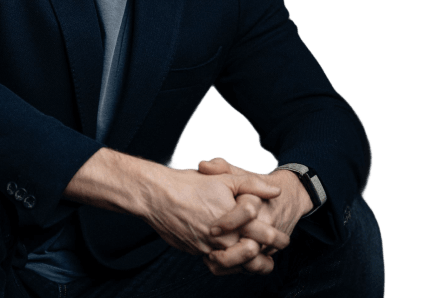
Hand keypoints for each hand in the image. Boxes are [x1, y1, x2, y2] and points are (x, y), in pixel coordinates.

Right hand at [139, 164, 282, 258]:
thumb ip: (253, 185)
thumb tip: (276, 191)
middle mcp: (222, 240)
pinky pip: (215, 262)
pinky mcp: (195, 251)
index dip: (277, 239)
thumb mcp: (226, 178)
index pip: (264, 236)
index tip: (285, 240)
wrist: (157, 197)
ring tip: (257, 262)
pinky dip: (226, 261)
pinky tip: (230, 255)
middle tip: (273, 255)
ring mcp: (207, 248)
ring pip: (234, 264)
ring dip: (247, 264)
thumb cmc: (191, 184)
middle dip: (265, 259)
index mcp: (234, 222)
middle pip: (251, 257)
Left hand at [197, 157, 309, 275]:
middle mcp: (267, 223)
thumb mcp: (239, 173)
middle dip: (229, 254)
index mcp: (258, 201)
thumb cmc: (256, 185)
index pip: (248, 211)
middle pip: (252, 246)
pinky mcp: (269, 251)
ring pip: (253, 261)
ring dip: (232, 264)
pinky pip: (255, 267)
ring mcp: (269, 240)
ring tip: (211, 259)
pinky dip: (238, 268)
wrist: (288, 198)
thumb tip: (202, 166)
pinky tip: (219, 263)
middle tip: (209, 253)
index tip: (212, 229)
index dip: (229, 222)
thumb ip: (220, 166)